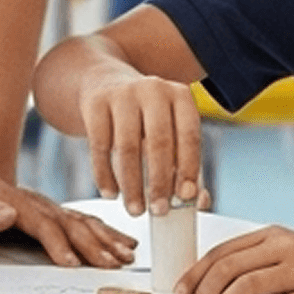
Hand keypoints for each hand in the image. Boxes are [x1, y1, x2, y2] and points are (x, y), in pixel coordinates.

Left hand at [0, 164, 136, 270]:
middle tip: (114, 265)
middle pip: (71, 225)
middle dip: (95, 245)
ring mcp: (53, 208)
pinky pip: (88, 222)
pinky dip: (109, 233)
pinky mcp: (59, 214)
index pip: (43, 225)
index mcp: (18, 204)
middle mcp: (41, 205)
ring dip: (108, 239)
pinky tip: (127, 243)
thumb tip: (6, 214)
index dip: (59, 244)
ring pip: (85, 222)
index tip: (73, 263)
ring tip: (127, 256)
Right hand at [75, 72, 202, 215]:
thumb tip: (198, 200)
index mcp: (180, 95)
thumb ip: (185, 162)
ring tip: (135, 209)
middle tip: (159, 210)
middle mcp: (153, 89)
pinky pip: (99, 146)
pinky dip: (105, 175)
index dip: (188, 168)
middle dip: (159, 182)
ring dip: (132, 185)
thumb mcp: (170, 128)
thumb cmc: (146, 117)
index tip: (186, 196)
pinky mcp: (95, 103)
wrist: (106, 82)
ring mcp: (122, 94)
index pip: (189, 135)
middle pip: (159, 142)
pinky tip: (111, 193)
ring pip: (127, 147)